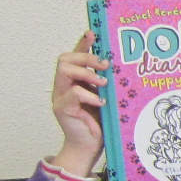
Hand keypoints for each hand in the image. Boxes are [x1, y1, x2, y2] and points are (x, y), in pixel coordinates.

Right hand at [50, 32, 106, 174]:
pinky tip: (101, 103)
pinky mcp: (61, 108)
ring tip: (103, 83)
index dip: (83, 43)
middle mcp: (63, 85)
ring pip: (64, 71)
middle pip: (65, 58)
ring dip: (86, 73)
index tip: (93, 33)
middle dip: (86, 57)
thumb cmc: (100, 123)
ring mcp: (60, 96)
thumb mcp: (106, 98)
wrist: (89, 147)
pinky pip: (72, 93)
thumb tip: (121, 68)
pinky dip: (89, 96)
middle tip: (104, 65)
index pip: (75, 56)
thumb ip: (106, 84)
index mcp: (74, 80)